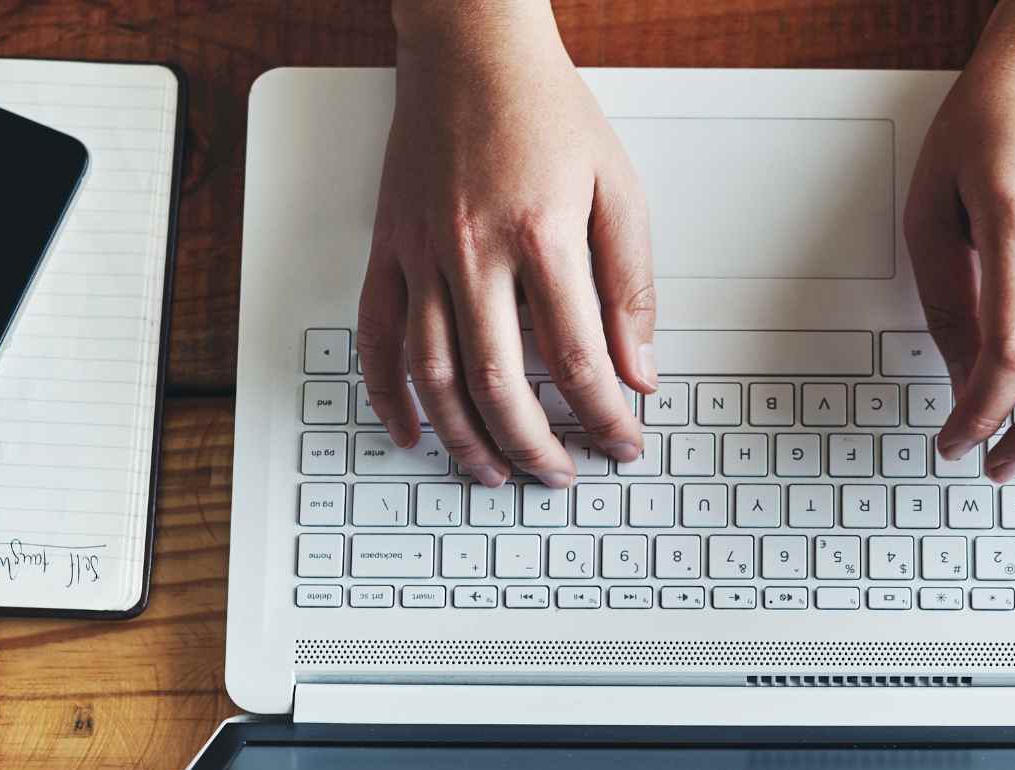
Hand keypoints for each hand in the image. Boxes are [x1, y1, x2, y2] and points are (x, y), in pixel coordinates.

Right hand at [357, 1, 655, 488]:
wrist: (470, 49)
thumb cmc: (546, 111)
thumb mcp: (618, 190)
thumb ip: (631, 286)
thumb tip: (639, 369)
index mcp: (541, 236)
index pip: (577, 359)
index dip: (605, 417)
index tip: (622, 444)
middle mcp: (473, 251)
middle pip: (501, 383)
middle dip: (534, 446)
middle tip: (560, 475)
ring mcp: (421, 253)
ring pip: (433, 374)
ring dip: (464, 438)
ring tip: (494, 472)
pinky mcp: (388, 248)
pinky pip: (376, 336)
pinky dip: (388, 394)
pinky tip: (413, 431)